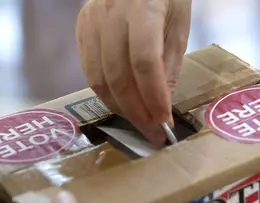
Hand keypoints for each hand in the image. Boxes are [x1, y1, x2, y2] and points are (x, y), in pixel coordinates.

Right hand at [76, 0, 191, 143]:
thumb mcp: (178, 23)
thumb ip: (169, 63)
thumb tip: (161, 105)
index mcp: (141, 8)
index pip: (144, 63)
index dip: (154, 98)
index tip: (165, 123)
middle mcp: (109, 14)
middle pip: (118, 76)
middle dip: (137, 112)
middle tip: (153, 133)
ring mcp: (90, 21)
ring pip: (98, 79)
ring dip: (120, 108)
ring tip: (140, 123)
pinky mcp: (81, 28)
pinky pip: (89, 71)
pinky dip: (106, 93)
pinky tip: (123, 104)